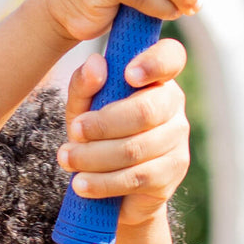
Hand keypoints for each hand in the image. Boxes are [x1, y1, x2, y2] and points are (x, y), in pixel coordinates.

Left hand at [57, 40, 189, 225]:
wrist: (108, 186)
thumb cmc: (96, 136)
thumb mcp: (82, 108)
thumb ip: (84, 84)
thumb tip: (96, 63)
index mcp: (155, 79)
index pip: (170, 57)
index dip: (153, 63)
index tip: (127, 75)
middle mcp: (173, 106)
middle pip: (145, 111)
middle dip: (102, 124)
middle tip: (74, 132)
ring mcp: (177, 141)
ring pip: (136, 148)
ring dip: (94, 156)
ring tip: (67, 159)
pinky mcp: (172, 174)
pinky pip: (136, 178)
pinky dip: (103, 182)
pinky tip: (82, 184)